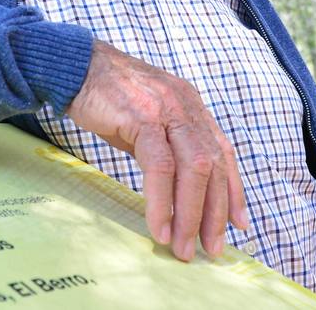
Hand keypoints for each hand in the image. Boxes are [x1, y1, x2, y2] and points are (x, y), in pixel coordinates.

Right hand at [65, 40, 248, 260]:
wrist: (76, 67)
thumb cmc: (108, 98)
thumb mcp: (147, 121)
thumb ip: (167, 147)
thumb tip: (178, 191)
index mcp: (191, 106)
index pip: (223, 152)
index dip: (233, 190)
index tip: (239, 224)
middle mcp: (186, 106)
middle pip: (212, 166)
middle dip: (213, 213)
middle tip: (209, 249)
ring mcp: (167, 109)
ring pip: (193, 169)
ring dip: (190, 214)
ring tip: (182, 247)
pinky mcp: (143, 117)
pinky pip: (160, 167)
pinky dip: (162, 202)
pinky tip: (159, 226)